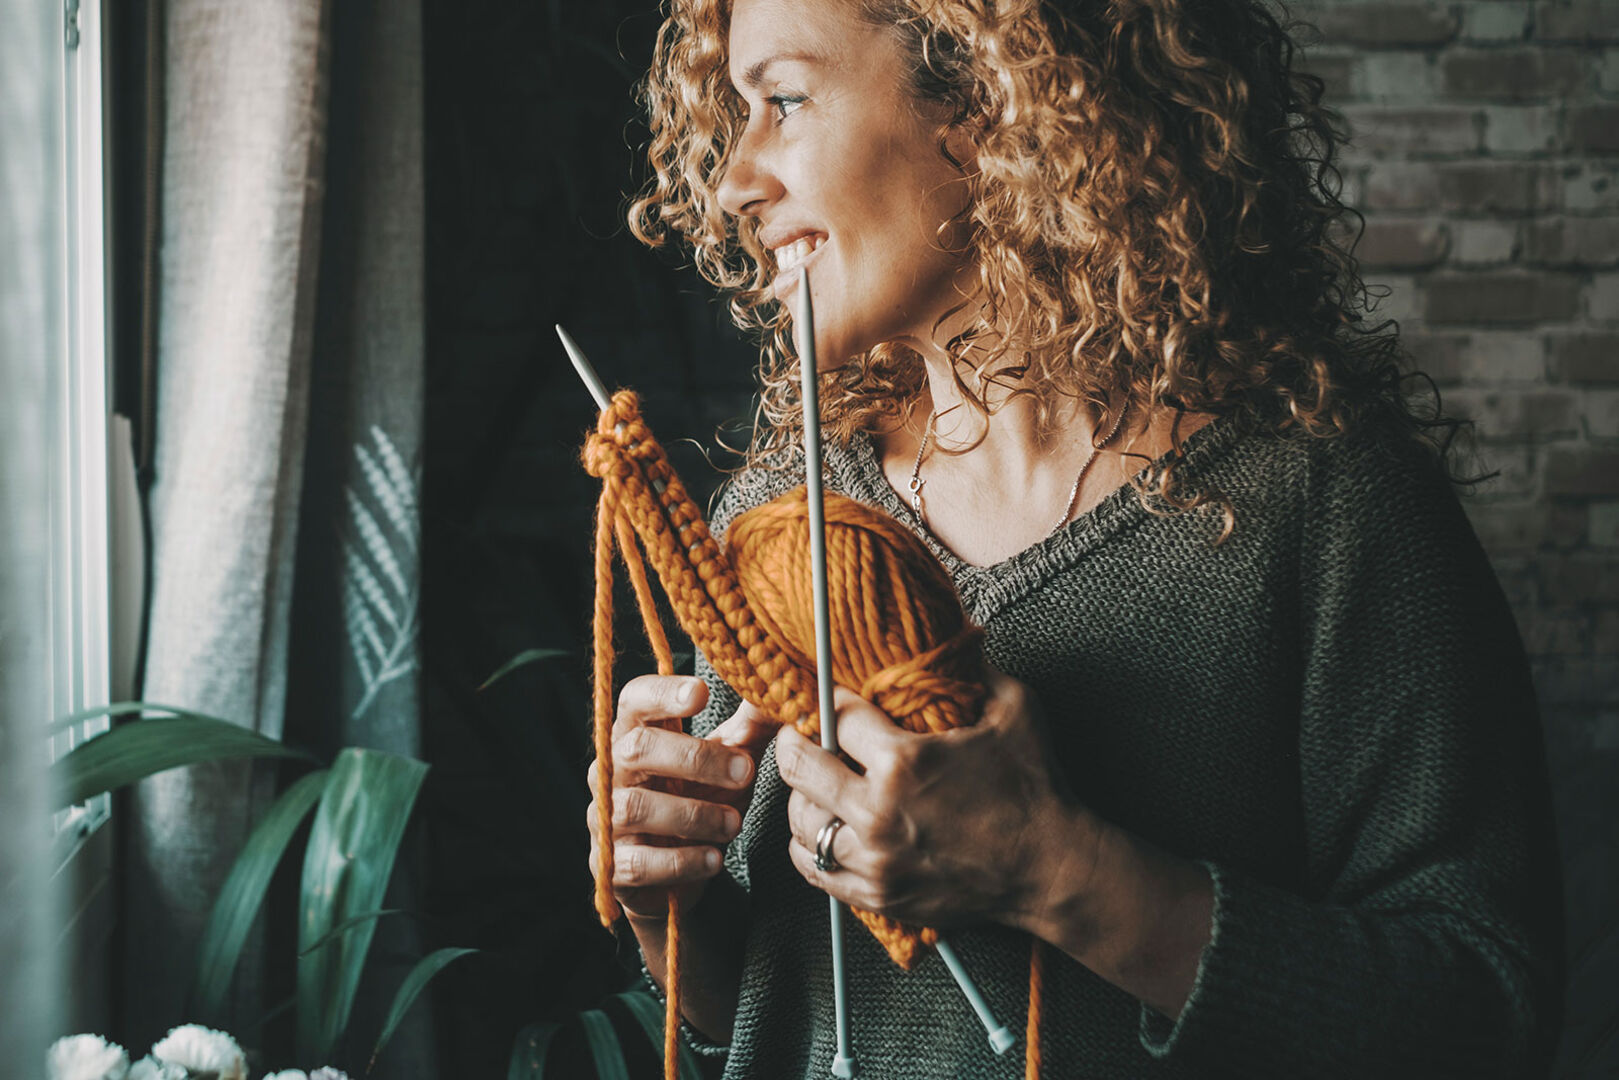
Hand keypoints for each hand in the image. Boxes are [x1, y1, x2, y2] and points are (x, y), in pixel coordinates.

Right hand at [586, 674, 774, 921]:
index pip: (634, 699)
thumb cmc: (701, 800)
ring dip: (694, 814)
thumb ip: (750, 730)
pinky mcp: (611, 865)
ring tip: (734, 824)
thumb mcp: (730, 761)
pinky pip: (638, 863)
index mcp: (637, 734)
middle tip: (744, 771)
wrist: (682, 871)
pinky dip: (681, 861)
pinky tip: (713, 859)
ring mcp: (606, 819)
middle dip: (696, 758)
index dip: (662, 692)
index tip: (701, 692)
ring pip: (635, 807)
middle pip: (637, 747)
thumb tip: (774, 696)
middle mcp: (612, 772)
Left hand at [777, 669, 1100, 930]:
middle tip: (800, 731)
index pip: (835, 716)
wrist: (1051, 869)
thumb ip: (978, 671)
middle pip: (798, 766)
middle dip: (794, 740)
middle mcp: (879, 811)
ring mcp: (875, 858)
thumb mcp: (1015, 711)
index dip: (827, 698)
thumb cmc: (1035, 788)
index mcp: (905, 761)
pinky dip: (807, 845)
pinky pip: (814, 867)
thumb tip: (957, 639)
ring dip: (801, 794)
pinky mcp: (878, 894)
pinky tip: (819, 827)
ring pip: (800, 820)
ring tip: (813, 780)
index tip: (828, 694)